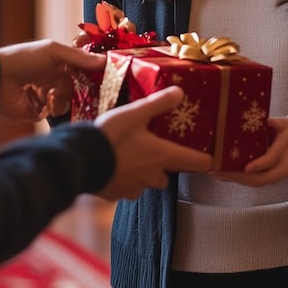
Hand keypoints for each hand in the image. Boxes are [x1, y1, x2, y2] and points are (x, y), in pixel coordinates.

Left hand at [0, 40, 105, 121]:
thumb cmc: (24, 58)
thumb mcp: (54, 52)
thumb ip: (80, 58)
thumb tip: (106, 61)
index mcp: (56, 63)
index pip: (80, 70)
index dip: (91, 74)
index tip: (104, 78)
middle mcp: (51, 80)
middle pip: (75, 89)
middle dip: (81, 91)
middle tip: (89, 93)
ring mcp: (43, 96)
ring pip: (65, 103)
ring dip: (63, 100)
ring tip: (55, 95)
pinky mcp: (35, 112)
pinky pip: (51, 114)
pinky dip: (50, 109)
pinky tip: (45, 102)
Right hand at [95, 86, 212, 198]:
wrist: (80, 160)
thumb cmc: (112, 135)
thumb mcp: (136, 112)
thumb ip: (159, 103)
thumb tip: (180, 92)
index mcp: (163, 156)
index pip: (197, 163)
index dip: (204, 159)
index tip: (207, 155)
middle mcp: (152, 176)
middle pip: (167, 175)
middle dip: (163, 165)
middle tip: (154, 148)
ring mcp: (133, 188)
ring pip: (145, 183)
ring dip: (142, 173)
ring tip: (130, 155)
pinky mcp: (114, 194)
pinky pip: (125, 189)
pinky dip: (123, 179)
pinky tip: (113, 165)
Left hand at [210, 118, 287, 186]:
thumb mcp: (284, 124)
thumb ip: (275, 123)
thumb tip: (265, 121)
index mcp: (286, 153)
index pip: (271, 160)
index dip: (259, 165)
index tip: (246, 168)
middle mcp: (282, 168)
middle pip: (261, 179)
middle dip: (239, 177)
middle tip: (220, 172)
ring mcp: (276, 176)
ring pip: (256, 183)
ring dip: (236, 180)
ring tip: (216, 174)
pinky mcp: (269, 178)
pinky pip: (254, 182)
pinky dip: (239, 179)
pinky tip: (224, 175)